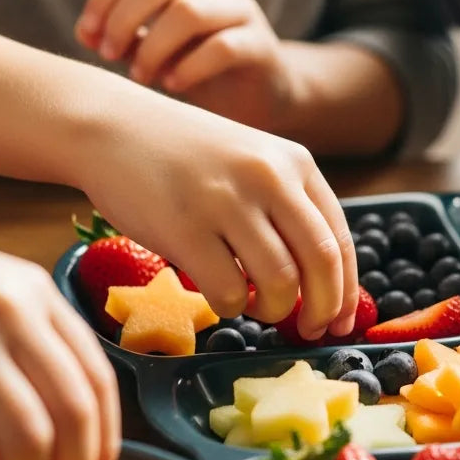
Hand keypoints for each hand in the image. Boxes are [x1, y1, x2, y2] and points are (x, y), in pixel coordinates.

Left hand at [75, 0, 289, 124]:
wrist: (263, 98)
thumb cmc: (203, 71)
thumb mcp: (159, 51)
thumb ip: (127, 38)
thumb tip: (85, 32)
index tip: (88, 33)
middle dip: (124, 18)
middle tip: (109, 55)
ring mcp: (243, 10)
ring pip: (189, 11)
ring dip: (153, 46)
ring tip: (141, 76)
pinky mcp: (261, 45)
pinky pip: (222, 47)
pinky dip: (189, 68)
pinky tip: (174, 85)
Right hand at [75, 95, 357, 338]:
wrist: (114, 128)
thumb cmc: (185, 156)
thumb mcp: (252, 162)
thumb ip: (287, 209)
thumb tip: (323, 284)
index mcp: (295, 163)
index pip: (340, 238)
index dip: (346, 290)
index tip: (341, 320)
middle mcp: (269, 177)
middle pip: (321, 262)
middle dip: (323, 309)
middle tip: (310, 331)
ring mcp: (227, 201)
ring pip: (279, 282)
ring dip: (273, 310)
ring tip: (256, 305)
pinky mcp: (185, 228)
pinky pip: (227, 292)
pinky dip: (230, 307)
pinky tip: (220, 294)